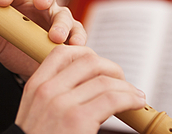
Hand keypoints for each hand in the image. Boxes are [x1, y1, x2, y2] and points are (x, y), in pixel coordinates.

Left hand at [0, 0, 86, 78]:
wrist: (30, 70)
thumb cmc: (14, 49)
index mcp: (20, 2)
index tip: (0, 1)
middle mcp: (42, 6)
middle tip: (40, 3)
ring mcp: (59, 19)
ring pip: (64, 14)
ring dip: (61, 24)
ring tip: (56, 38)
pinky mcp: (72, 34)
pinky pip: (78, 32)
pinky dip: (78, 38)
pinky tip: (75, 46)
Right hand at [15, 45, 145, 133]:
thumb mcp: (37, 114)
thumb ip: (53, 96)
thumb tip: (85, 85)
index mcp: (35, 87)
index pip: (62, 52)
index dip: (87, 54)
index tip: (101, 68)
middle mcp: (47, 91)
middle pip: (88, 61)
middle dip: (112, 68)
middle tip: (122, 81)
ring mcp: (62, 104)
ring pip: (105, 80)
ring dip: (126, 87)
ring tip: (135, 96)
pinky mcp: (78, 119)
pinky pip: (112, 99)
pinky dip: (130, 99)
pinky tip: (136, 103)